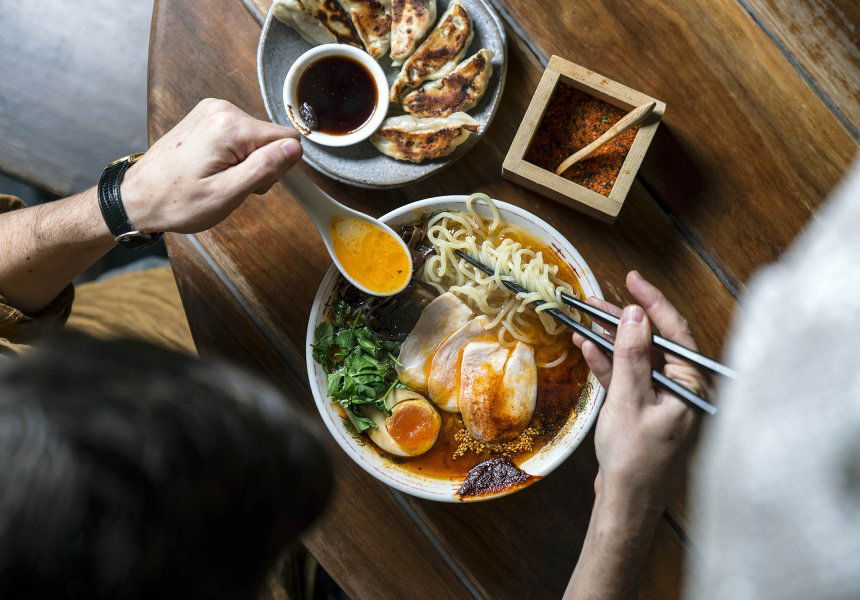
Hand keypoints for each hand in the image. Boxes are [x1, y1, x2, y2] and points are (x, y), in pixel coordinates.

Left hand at [121, 98, 302, 233]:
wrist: (137, 197)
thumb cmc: (177, 201)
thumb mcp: (227, 194)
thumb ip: (265, 168)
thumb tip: (295, 149)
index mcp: (230, 125)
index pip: (286, 139)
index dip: (277, 167)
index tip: (252, 183)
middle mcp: (222, 109)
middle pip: (270, 138)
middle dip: (259, 166)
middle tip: (231, 185)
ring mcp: (211, 110)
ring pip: (256, 138)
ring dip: (245, 163)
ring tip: (218, 179)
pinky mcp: (206, 117)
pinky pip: (239, 136)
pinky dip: (233, 156)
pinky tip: (212, 169)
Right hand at [573, 271, 704, 511]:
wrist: (628, 505)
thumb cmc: (636, 459)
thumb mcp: (630, 400)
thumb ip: (632, 355)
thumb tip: (634, 315)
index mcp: (693, 386)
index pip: (676, 332)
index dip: (652, 302)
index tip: (632, 280)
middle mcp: (684, 389)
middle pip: (654, 343)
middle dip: (624, 321)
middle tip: (596, 300)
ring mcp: (664, 400)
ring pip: (637, 359)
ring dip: (611, 341)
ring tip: (585, 319)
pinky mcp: (645, 411)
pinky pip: (628, 379)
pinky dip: (608, 365)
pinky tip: (588, 348)